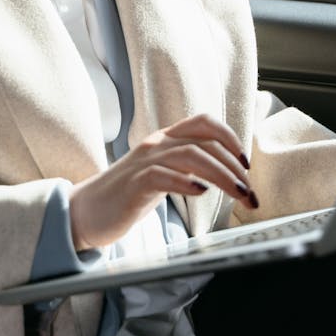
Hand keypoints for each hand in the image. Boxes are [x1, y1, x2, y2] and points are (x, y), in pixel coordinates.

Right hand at [69, 113, 256, 250]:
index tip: (245, 162)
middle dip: (234, 166)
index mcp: (165, 139)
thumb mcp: (163, 174)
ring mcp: (144, 162)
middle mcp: (157, 144)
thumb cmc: (128, 196)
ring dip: (221, 174)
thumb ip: (187, 166)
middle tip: (250, 191)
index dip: (229, 137)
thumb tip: (224, 173)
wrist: (86, 212)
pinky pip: (162, 175)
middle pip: (204, 142)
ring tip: (238, 193)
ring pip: (191, 155)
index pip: (203, 123)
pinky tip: (201, 192)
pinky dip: (186, 182)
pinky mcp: (133, 184)